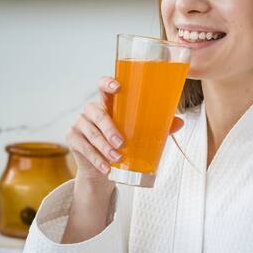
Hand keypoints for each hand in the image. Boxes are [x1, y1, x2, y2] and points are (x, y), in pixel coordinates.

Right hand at [65, 76, 184, 188]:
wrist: (103, 169)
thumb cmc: (122, 144)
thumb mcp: (139, 134)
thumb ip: (157, 127)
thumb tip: (179, 122)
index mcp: (108, 103)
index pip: (103, 86)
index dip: (108, 83)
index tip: (118, 87)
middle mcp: (91, 110)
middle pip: (97, 113)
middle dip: (109, 128)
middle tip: (121, 142)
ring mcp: (80, 123)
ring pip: (91, 133)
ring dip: (104, 147)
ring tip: (117, 158)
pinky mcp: (72, 139)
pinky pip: (83, 147)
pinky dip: (96, 159)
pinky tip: (106, 167)